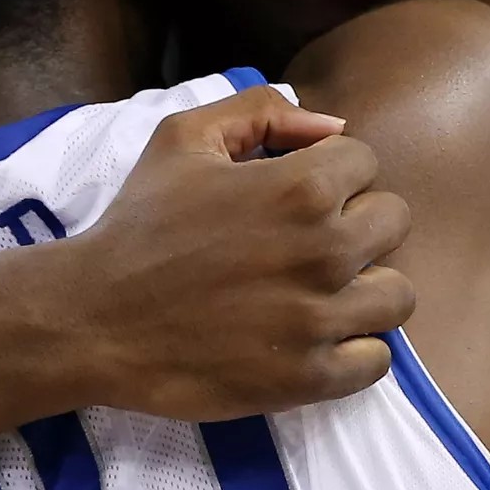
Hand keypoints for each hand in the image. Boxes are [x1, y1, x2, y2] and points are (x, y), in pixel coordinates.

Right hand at [61, 86, 414, 418]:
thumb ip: (262, 112)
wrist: (92, 318)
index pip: (366, 163)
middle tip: (309, 242)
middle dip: (357, 223)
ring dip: (366, 289)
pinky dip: (355, 350)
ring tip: (322, 292)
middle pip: (393, 223)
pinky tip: (317, 337)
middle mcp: (324, 249)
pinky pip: (376, 361)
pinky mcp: (307, 376)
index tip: (294, 197)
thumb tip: (333, 127)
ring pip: (397, 295)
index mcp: (301, 185)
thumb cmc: (138, 225)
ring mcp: (319, 318)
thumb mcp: (183, 138)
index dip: (331, 174)